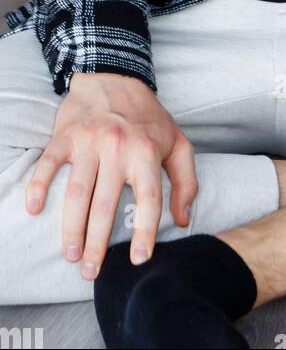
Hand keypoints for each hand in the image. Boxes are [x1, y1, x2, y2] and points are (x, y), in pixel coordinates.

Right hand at [24, 71, 197, 280]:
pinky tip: (34, 210)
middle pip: (106, 204)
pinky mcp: (66, 136)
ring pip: (77, 192)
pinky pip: (49, 164)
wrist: (115, 77)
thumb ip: (187, 181)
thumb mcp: (178, 143)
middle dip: (98, 243)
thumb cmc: (148, 118)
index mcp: (147, 152)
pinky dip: (38, 186)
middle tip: (91, 271)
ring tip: (70, 254)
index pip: (149, 198)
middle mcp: (119, 148)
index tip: (139, 259)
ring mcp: (90, 141)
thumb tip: (183, 219)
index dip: (145, 231)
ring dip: (71, 227)